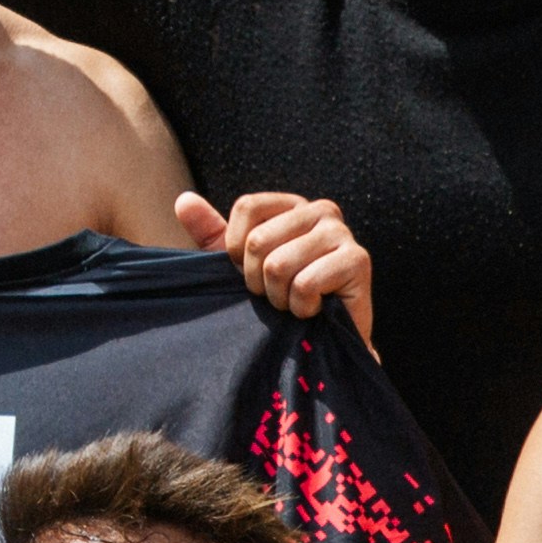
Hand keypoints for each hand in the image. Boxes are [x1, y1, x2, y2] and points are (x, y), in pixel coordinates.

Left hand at [184, 190, 375, 339]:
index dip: (238, 249)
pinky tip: (315, 311)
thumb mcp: (241, 266)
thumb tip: (183, 200)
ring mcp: (342, 234)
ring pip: (279, 265)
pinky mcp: (357, 260)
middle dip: (259, 281)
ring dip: (280, 298)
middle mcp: (322, 211)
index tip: (253, 273)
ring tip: (296, 304)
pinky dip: (302, 307)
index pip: (248, 207)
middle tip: (278, 295)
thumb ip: (213, 234)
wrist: (324, 342)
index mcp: (293, 206)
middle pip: (260, 240)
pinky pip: (305, 283)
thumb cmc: (283, 299)